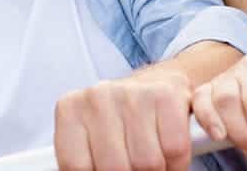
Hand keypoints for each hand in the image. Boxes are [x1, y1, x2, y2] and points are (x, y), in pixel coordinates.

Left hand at [54, 71, 192, 170]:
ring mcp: (132, 93)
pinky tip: (168, 154)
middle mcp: (97, 96)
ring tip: (151, 164)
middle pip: (114, 168)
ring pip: (147, 163)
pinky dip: (176, 164)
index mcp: (70, 110)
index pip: (75, 167)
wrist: (156, 83)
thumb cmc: (119, 121)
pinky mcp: (164, 95)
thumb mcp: (90, 138)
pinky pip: (174, 149)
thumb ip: (84, 161)